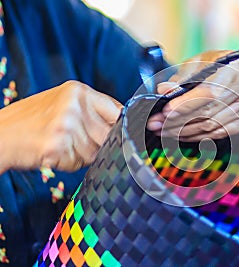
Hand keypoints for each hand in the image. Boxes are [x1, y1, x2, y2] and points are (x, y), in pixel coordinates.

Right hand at [0, 81, 121, 172]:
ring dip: (82, 155)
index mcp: (78, 91)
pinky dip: (69, 163)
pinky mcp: (57, 146)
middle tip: (78, 142)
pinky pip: (79, 163)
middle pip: (109, 135)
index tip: (120, 135)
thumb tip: (123, 122)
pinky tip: (54, 152)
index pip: (118, 110)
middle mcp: (74, 105)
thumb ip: (91, 109)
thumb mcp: (62, 102)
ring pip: (95, 152)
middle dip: (99, 144)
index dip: (120, 126)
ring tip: (62, 145)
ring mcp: (65, 125)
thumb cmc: (30, 120)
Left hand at [147, 50, 238, 141]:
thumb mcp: (196, 63)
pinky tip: (182, 134)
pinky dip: (198, 136)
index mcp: (232, 69)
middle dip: (177, 121)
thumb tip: (163, 90)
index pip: (208, 92)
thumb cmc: (215, 65)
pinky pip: (219, 133)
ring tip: (164, 131)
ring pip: (211, 126)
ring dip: (184, 132)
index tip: (164, 112)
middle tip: (155, 124)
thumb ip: (180, 78)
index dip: (185, 105)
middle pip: (208, 113)